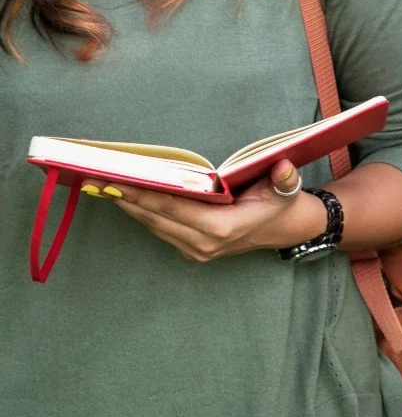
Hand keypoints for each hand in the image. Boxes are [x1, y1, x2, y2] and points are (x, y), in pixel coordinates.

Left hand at [92, 161, 324, 262]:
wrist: (284, 231)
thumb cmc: (280, 205)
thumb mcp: (285, 189)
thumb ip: (284, 179)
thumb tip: (283, 165)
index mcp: (224, 227)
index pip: (176, 209)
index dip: (146, 195)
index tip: (120, 182)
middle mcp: (205, 244)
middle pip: (157, 218)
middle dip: (128, 198)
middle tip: (100, 179)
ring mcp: (197, 251)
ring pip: (155, 226)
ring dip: (131, 207)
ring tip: (106, 186)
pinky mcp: (192, 251)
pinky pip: (162, 231)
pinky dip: (144, 214)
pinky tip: (128, 199)